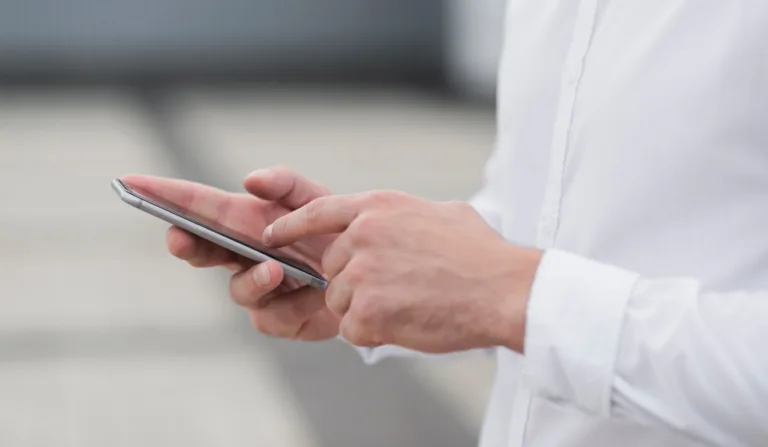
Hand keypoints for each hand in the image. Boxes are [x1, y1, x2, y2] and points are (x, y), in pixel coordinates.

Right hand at [121, 167, 340, 340]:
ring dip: (253, 279)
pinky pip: (272, 317)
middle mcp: (245, 255)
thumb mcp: (318, 201)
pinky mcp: (278, 319)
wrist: (373, 274)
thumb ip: (287, 184)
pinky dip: (292, 303)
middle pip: (202, 251)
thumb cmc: (337, 234)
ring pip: (237, 290)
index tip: (130, 183)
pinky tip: (312, 292)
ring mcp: (259, 290)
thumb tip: (249, 180)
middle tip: (180, 237)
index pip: (198, 207)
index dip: (163, 196)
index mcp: (247, 222)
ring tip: (275, 270)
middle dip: (187, 244)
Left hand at [263, 191, 542, 353]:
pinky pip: (353, 328)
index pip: (317, 212)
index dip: (291, 226)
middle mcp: (362, 235)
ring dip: (367, 309)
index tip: (271, 237)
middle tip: (397, 289)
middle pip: (332, 268)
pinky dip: (375, 332)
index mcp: (377, 207)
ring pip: (340, 301)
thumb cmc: (481, 255)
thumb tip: (396, 224)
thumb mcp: (441, 213)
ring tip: (409, 304)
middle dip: (354, 283)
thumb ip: (404, 216)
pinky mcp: (366, 310)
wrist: (504, 290)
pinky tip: (409, 320)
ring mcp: (362, 272)